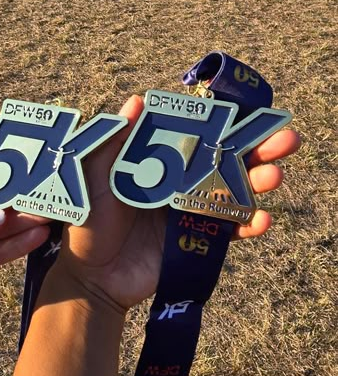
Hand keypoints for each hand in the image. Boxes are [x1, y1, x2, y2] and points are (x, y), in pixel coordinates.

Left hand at [0, 130, 49, 309]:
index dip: (5, 140)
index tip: (35, 132)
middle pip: (2, 189)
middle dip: (27, 183)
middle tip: (56, 179)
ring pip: (7, 222)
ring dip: (30, 216)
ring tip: (55, 209)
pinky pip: (0, 252)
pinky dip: (20, 245)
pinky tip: (39, 235)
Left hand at [53, 95, 300, 309]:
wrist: (93, 274)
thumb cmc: (89, 221)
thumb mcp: (94, 176)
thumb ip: (114, 142)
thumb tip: (137, 100)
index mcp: (160, 163)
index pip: (199, 137)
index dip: (227, 125)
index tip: (252, 113)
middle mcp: (181, 183)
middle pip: (225, 161)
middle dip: (258, 150)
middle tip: (286, 139)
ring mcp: (191, 212)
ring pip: (234, 193)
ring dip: (259, 183)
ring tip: (274, 175)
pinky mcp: (197, 241)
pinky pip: (228, 232)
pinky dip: (247, 226)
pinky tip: (261, 220)